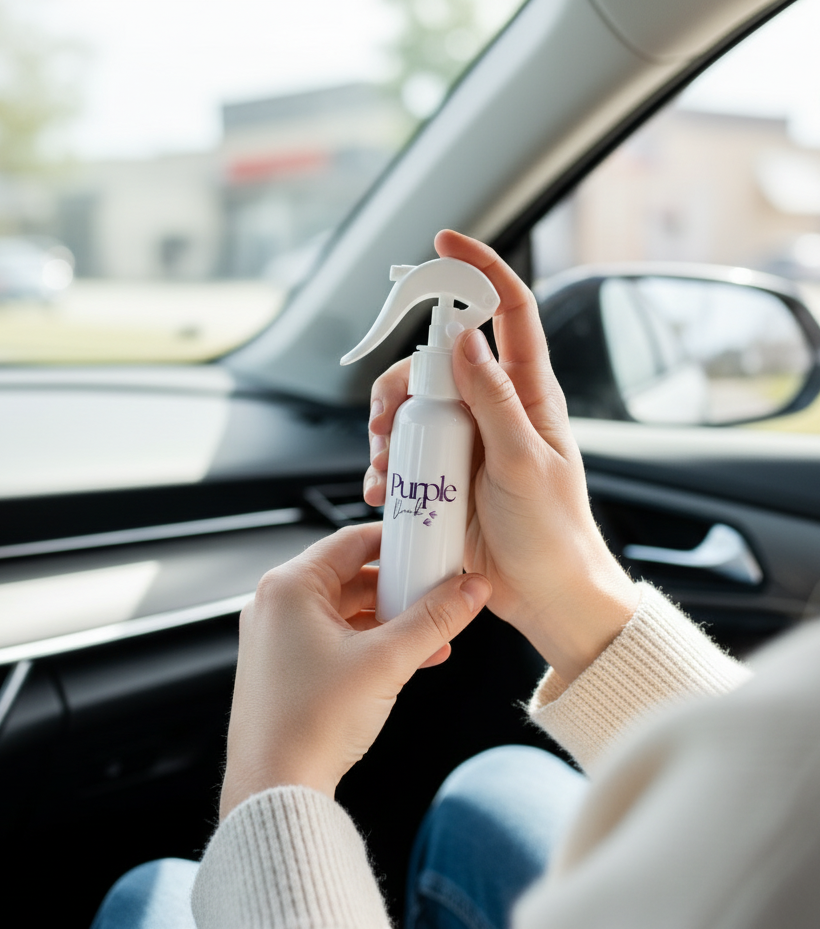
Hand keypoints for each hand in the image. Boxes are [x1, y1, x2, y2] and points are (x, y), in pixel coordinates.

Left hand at [219, 522, 489, 816]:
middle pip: (352, 575)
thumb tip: (472, 590)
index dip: (399, 541)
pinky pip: (337, 639)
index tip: (432, 547)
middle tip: (440, 594)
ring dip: (393, 620)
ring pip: (348, 611)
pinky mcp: (286, 667)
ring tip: (436, 634)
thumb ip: (434, 620)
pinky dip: (373, 644)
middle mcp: (277, 604)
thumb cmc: (313, 721)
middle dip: (402, 588)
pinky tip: (414, 659)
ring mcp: (278, 637)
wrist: (276, 786)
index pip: (353, 539)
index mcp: (290, 586)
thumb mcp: (387, 661)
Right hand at [365, 230, 637, 684]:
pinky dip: (385, 465)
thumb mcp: (524, 463)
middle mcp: (494, 409)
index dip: (480, 270)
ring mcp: (467, 442)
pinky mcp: (445, 475)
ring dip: (386, 429)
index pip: (510, 312)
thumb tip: (464, 338)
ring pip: (412, 406)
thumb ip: (494, 400)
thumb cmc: (552, 533)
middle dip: (401, 380)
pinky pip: (405, 451)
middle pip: (436, 361)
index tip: (443, 241)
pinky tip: (383, 490)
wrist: (545, 596)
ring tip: (386, 469)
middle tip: (389, 420)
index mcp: (528, 395)